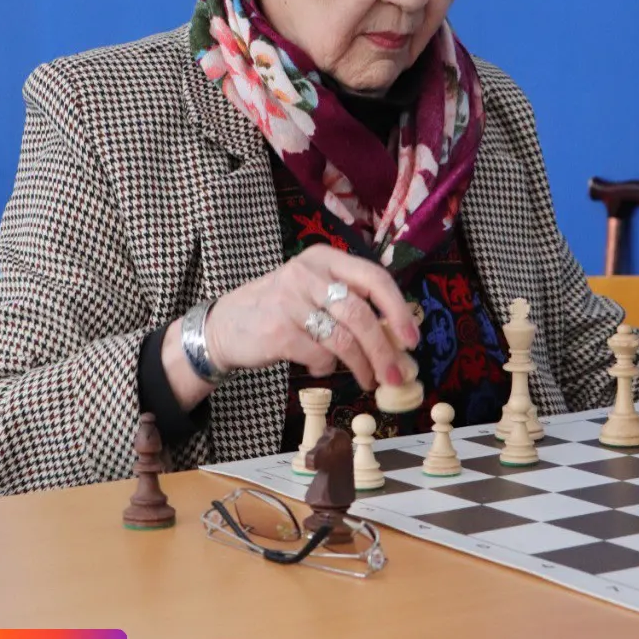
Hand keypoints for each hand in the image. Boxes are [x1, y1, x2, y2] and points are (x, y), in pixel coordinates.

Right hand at [205, 245, 419, 390]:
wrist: (226, 325)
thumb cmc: (281, 310)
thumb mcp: (314, 290)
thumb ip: (350, 303)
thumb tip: (398, 338)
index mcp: (324, 258)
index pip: (374, 278)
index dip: (398, 310)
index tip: (412, 340)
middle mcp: (308, 273)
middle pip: (361, 313)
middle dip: (385, 349)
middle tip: (397, 375)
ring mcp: (290, 301)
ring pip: (343, 338)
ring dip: (363, 365)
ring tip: (369, 380)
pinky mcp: (278, 331)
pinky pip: (318, 356)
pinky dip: (326, 368)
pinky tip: (321, 367)